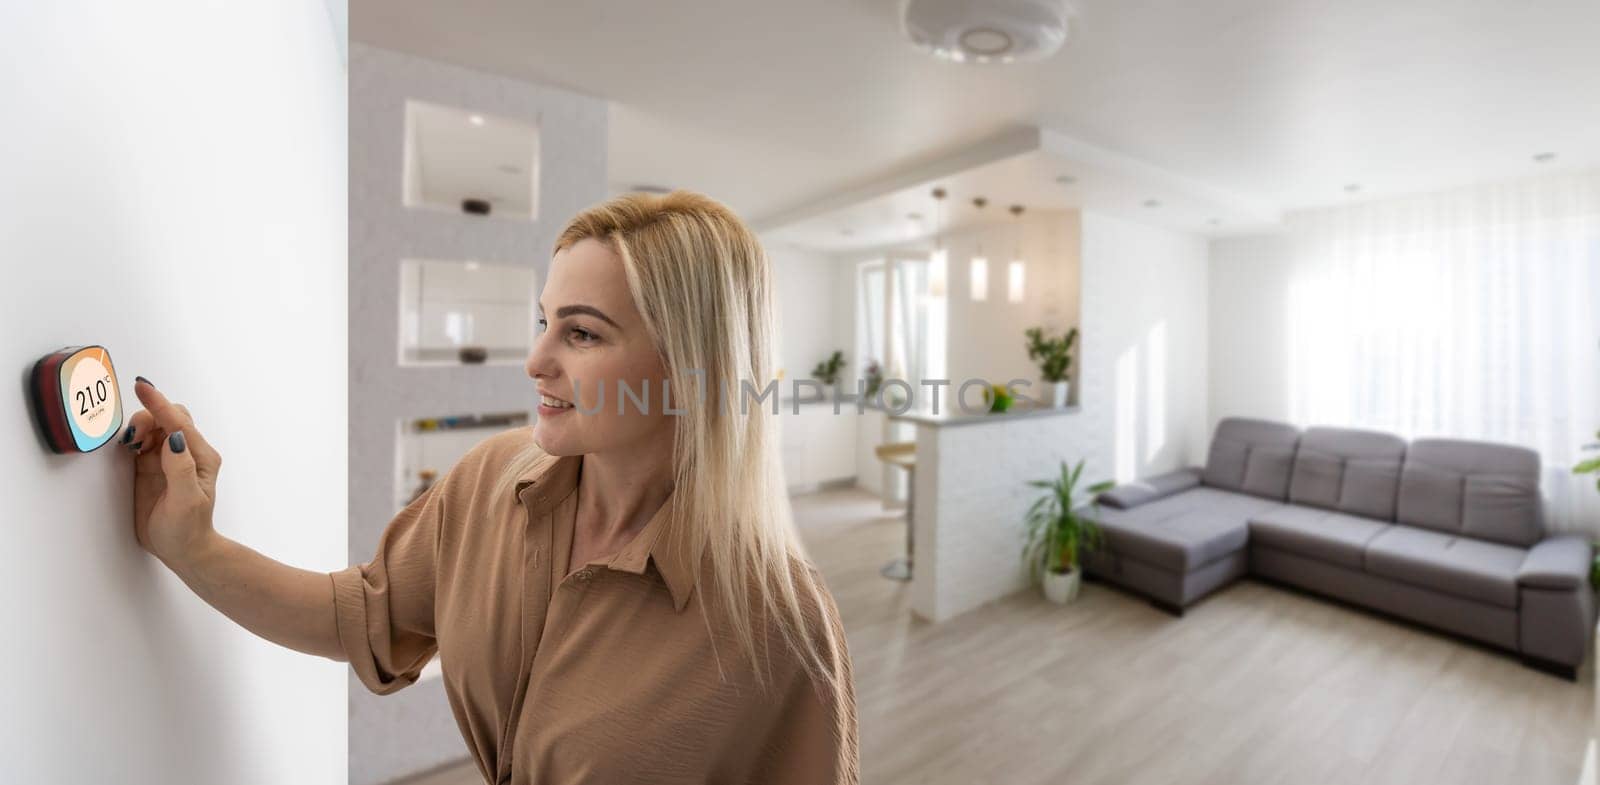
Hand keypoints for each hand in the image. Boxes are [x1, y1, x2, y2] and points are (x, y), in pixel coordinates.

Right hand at [122, 378, 221, 565]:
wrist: (183, 549)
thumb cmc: (189, 528)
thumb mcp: (186, 500)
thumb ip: (179, 468)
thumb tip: (172, 438)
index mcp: (201, 457)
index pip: (178, 421)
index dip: (158, 403)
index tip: (141, 387)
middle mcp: (186, 453)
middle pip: (168, 417)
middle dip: (149, 416)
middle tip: (134, 439)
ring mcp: (168, 459)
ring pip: (154, 427)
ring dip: (140, 428)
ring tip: (131, 446)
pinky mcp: (152, 467)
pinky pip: (142, 441)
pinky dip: (133, 438)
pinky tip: (129, 448)